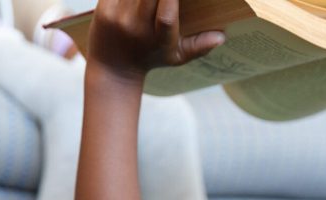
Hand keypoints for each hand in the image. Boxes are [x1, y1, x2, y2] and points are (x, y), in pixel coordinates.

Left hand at [87, 0, 224, 80]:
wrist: (113, 67)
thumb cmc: (150, 58)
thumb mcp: (176, 56)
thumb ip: (199, 46)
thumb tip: (222, 37)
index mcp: (159, 40)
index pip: (167, 15)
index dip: (171, 0)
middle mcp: (138, 28)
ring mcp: (119, 17)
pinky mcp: (104, 8)